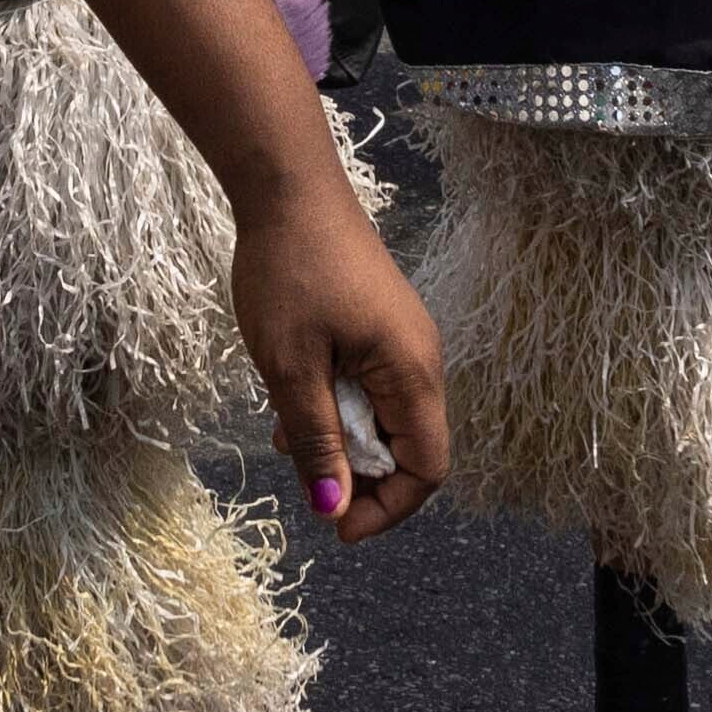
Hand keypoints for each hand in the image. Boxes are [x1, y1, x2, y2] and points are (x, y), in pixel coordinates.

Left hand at [228, 168, 448, 542]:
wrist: (287, 186)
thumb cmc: (289, 273)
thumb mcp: (291, 369)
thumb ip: (316, 443)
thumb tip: (333, 511)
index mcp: (412, 371)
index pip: (427, 468)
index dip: (386, 509)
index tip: (334, 525)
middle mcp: (420, 359)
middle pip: (407, 447)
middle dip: (356, 474)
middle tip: (301, 470)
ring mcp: (401, 339)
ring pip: (382, 417)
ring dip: (338, 438)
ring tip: (283, 429)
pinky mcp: (378, 324)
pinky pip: (368, 385)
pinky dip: (334, 403)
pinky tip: (289, 393)